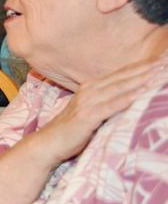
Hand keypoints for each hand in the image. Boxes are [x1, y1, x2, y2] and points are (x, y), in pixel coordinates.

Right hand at [38, 58, 163, 167]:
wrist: (48, 144)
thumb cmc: (71, 131)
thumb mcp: (89, 112)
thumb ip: (105, 104)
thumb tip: (127, 101)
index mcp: (91, 88)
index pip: (120, 75)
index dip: (141, 67)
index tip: (161, 60)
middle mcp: (89, 91)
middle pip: (122, 77)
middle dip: (146, 69)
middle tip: (166, 61)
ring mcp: (87, 103)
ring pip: (119, 88)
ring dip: (141, 80)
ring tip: (160, 73)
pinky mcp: (86, 116)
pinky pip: (111, 105)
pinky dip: (128, 98)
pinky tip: (142, 93)